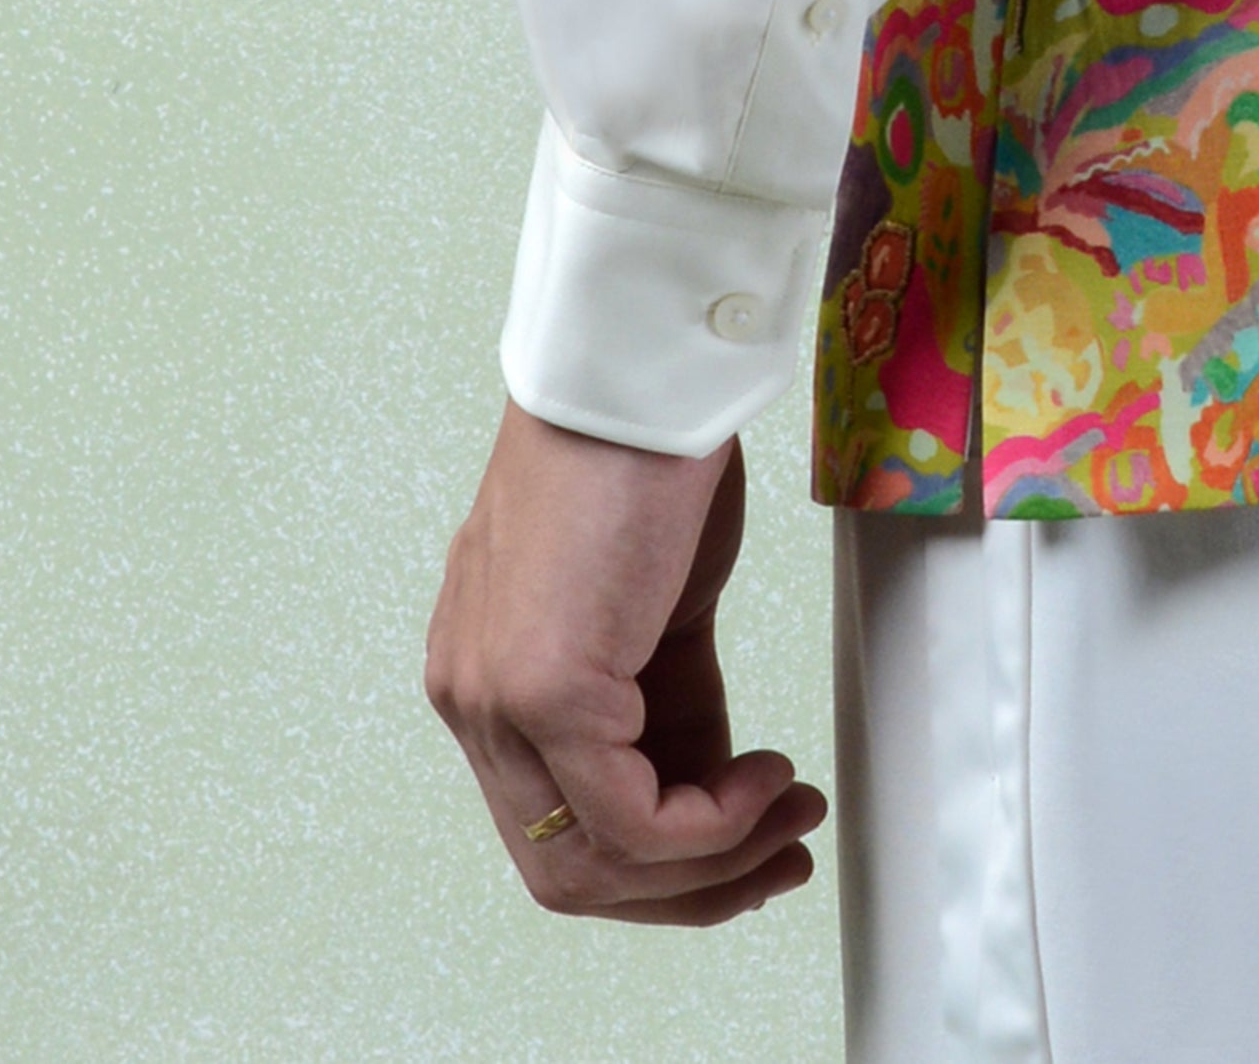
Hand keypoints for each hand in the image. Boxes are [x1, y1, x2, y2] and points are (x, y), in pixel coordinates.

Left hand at [425, 402, 827, 926]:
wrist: (638, 370)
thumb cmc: (643, 455)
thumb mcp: (654, 607)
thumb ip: (661, 705)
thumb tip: (709, 788)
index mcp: (484, 677)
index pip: (556, 826)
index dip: (661, 861)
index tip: (749, 836)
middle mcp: (470, 701)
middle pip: (564, 872)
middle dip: (689, 888)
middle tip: (779, 855)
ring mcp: (495, 702)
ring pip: (593, 866)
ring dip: (712, 863)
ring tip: (788, 813)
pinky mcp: (544, 690)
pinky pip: (630, 820)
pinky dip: (711, 824)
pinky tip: (766, 777)